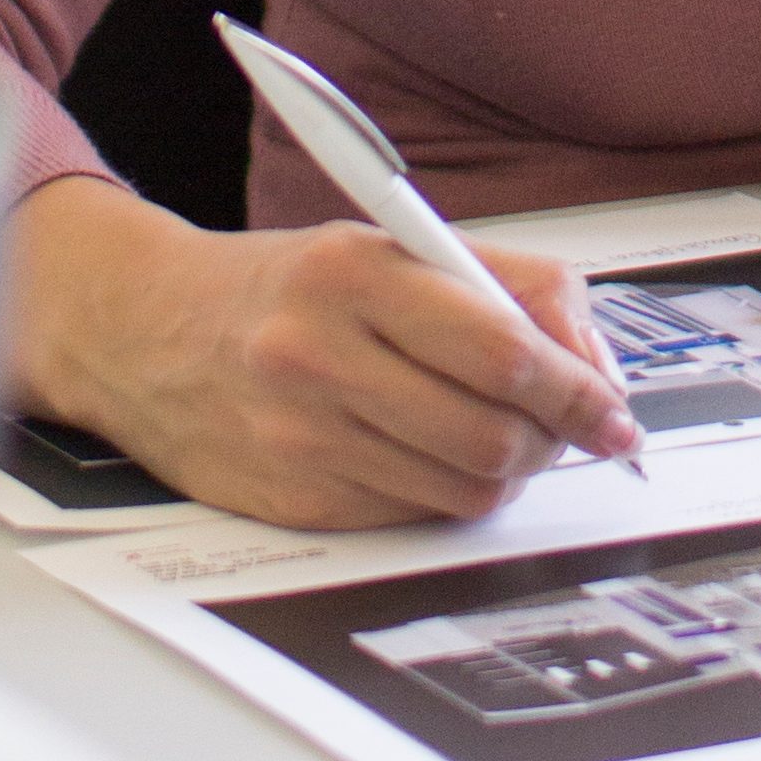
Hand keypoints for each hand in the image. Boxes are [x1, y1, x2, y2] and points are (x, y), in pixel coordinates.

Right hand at [8, 174, 644, 527]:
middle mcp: (321, 356)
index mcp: (355, 273)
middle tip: (572, 429)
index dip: (579, 389)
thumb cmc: (286, 284)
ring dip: (509, 472)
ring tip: (507, 438)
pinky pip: (414, 516)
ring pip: (462, 488)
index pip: (502, 350)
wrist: (146, 330)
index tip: (615, 410)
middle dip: (554, 440)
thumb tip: (592, 363)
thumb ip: (501, 286)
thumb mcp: (387, 245)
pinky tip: (438, 457)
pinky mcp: (295, 499)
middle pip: (492, 433)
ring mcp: (303, 437)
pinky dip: (448, 494)